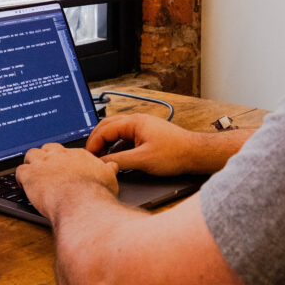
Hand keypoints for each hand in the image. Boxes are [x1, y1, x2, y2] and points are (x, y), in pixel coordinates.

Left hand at [16, 143, 118, 218]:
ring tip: (33, 173)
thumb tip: (113, 165)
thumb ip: (109, 169)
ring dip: (31, 163)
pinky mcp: (30, 175)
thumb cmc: (96, 192)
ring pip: (31, 154)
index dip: (64, 160)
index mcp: (78, 155)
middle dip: (46, 157)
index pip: (67, 152)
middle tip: (47, 168)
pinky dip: (20, 177)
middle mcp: (60, 155)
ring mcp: (43, 163)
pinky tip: (22, 184)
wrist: (80, 201)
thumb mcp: (109, 178)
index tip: (64, 168)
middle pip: (48, 148)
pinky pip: (19, 171)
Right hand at [85, 113, 200, 175]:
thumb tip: (102, 163)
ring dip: (107, 144)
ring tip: (101, 159)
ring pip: (117, 133)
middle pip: (108, 127)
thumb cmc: (175, 153)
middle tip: (90, 156)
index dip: (93, 144)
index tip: (88, 157)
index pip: (104, 129)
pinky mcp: (148, 135)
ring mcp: (143, 127)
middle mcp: (137, 121)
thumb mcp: (142, 160)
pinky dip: (118, 147)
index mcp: (134, 122)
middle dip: (97, 141)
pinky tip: (117, 159)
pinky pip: (126, 138)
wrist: (195, 153)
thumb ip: (119, 161)